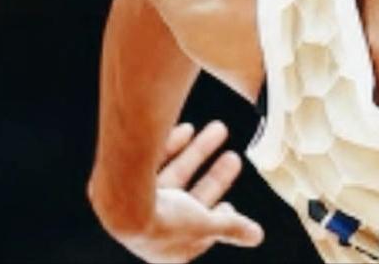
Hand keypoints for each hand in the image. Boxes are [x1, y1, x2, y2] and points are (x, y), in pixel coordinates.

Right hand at [120, 121, 263, 262]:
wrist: (121, 200)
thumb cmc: (165, 220)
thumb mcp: (207, 224)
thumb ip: (232, 228)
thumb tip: (257, 236)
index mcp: (166, 251)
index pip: (196, 238)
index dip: (214, 221)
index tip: (228, 206)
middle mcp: (147, 231)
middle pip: (188, 201)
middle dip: (214, 177)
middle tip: (234, 157)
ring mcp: (133, 206)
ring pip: (173, 175)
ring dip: (197, 152)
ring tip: (220, 127)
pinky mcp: (121, 182)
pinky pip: (150, 163)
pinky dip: (170, 146)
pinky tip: (188, 127)